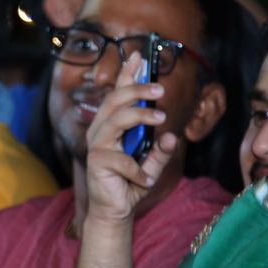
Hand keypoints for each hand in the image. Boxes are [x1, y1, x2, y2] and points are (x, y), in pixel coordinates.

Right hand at [82, 53, 176, 224]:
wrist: (114, 211)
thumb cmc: (129, 184)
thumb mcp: (152, 165)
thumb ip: (161, 151)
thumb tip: (171, 136)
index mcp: (110, 125)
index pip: (117, 94)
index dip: (127, 75)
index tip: (139, 56)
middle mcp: (100, 131)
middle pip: (115, 100)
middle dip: (138, 90)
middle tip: (161, 88)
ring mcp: (96, 145)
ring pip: (116, 119)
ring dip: (140, 116)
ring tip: (161, 118)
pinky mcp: (96, 162)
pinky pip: (122, 159)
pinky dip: (139, 170)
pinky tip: (146, 180)